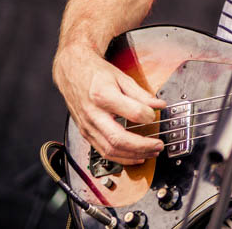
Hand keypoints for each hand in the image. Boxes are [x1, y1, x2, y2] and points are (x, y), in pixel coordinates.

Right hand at [52, 44, 166, 164]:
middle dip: (142, 146)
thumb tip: (158, 105)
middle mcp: (93, 114)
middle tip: (158, 145)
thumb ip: (141, 94)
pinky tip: (136, 157)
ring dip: (134, 155)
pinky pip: (103, 152)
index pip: (132, 112)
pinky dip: (121, 158)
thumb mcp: (121, 77)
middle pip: (118, 139)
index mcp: (103, 95)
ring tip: (151, 152)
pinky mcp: (85, 134)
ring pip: (110, 150)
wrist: (72, 73)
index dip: (148, 116)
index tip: (155, 115)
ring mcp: (87, 127)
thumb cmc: (96, 74)